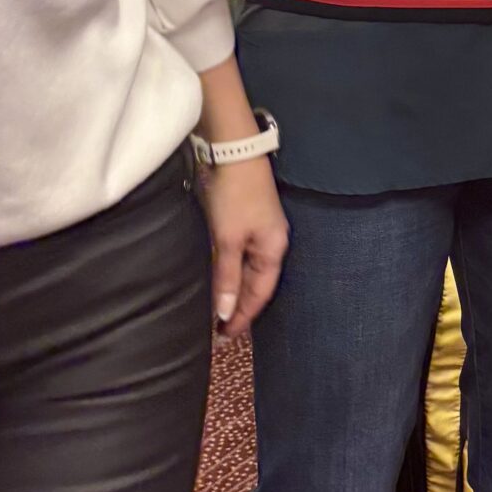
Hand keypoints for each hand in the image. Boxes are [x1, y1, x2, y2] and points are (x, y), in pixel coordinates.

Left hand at [199, 158, 289, 337]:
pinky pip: (242, 259)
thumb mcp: (228, 239)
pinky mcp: (248, 222)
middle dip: (240, 309)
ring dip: (235, 292)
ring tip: (218, 311)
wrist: (234, 153)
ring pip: (249, 273)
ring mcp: (261, 232)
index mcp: (273, 251)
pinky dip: (231, 274)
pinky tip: (221, 280)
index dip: (243, 317)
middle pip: (257, 285)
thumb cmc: (234, 196)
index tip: (224, 338)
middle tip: (219, 331)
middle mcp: (271, 244)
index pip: (260, 295)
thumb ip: (227, 277)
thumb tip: (226, 312)